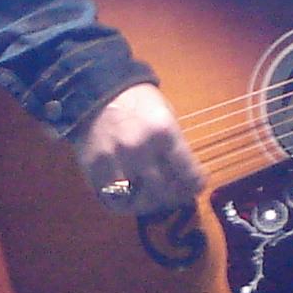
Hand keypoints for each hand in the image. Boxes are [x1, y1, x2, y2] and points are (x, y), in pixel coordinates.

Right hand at [72, 83, 203, 217]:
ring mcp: (115, 162)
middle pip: (164, 191)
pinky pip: (113, 200)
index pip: (188, 172)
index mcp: (163, 132)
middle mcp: (140, 150)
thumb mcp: (165, 113)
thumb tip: (184, 173)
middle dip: (176, 196)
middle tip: (178, 195)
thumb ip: (173, 144)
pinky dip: (125, 204)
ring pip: (138, 201)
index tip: (197, 185)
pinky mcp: (94, 170)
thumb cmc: (136, 99)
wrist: (96, 88)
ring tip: (156, 198)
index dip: (197, 183)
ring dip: (151, 204)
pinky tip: (132, 197)